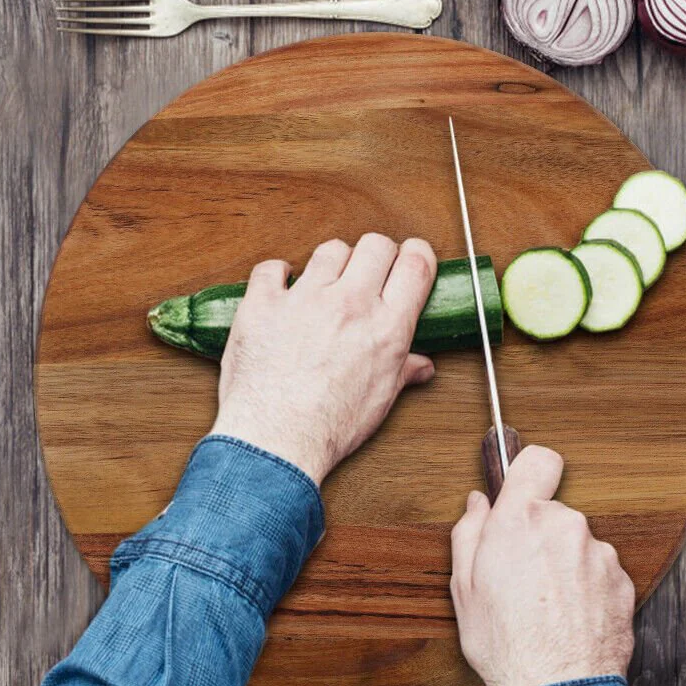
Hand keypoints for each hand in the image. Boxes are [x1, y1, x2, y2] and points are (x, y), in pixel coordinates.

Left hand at [212, 234, 437, 485]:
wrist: (275, 440)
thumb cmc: (329, 426)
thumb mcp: (380, 400)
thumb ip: (403, 371)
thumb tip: (421, 366)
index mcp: (386, 326)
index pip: (416, 264)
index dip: (417, 254)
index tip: (409, 257)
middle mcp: (350, 304)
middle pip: (375, 245)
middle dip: (376, 254)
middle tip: (367, 272)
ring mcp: (305, 299)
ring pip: (330, 250)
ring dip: (332, 263)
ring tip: (325, 284)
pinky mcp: (264, 303)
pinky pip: (272, 268)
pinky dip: (278, 274)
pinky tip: (282, 288)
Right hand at [450, 446, 636, 685]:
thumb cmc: (505, 644)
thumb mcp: (463, 587)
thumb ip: (469, 532)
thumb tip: (477, 504)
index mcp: (521, 519)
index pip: (538, 460)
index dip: (530, 471)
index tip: (524, 487)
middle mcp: (565, 526)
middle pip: (553, 512)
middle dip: (539, 535)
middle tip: (521, 576)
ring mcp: (598, 554)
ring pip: (577, 545)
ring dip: (565, 565)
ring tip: (547, 608)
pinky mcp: (622, 582)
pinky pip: (600, 573)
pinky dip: (587, 589)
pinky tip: (569, 620)